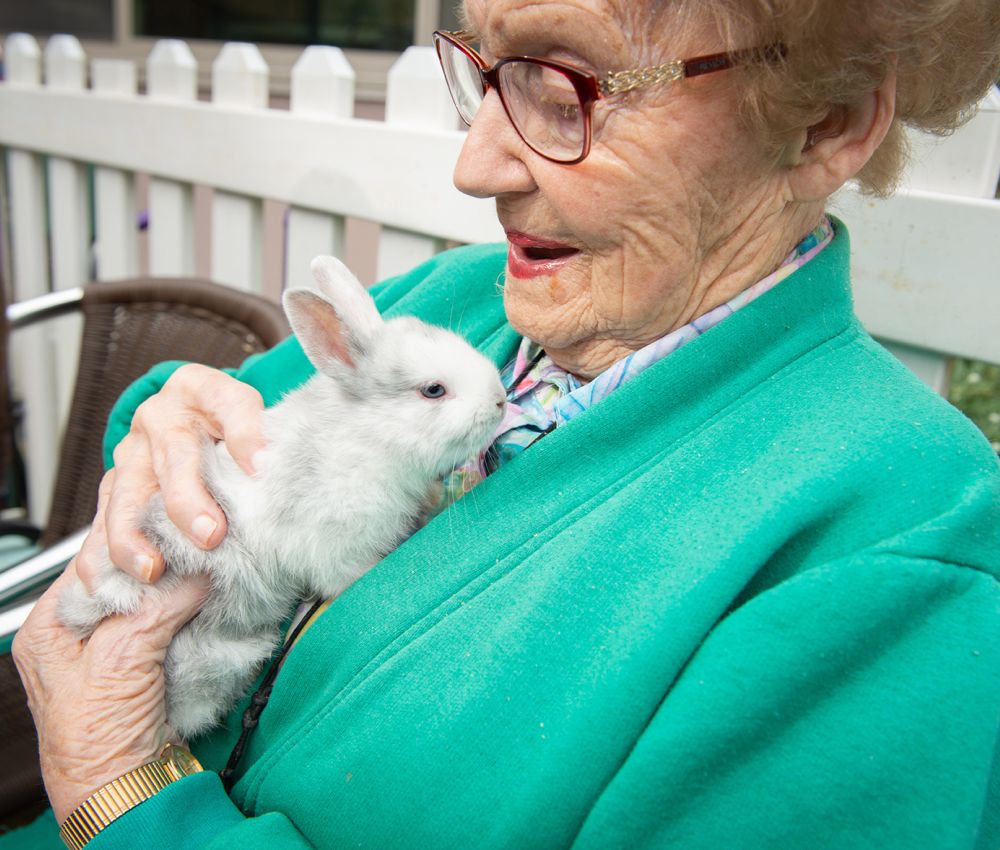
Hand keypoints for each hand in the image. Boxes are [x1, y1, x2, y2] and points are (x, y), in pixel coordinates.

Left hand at [11, 562, 208, 821]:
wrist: (125, 791)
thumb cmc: (97, 742)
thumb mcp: (122, 659)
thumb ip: (157, 606)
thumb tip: (197, 571)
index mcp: (49, 627)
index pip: (91, 561)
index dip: (134, 542)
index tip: (172, 527)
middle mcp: (75, 632)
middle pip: (121, 576)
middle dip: (159, 563)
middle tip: (194, 549)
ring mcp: (109, 646)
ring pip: (145, 596)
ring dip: (176, 585)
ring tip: (203, 570)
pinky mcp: (140, 660)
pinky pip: (163, 618)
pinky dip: (185, 607)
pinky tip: (203, 598)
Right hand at [78, 364, 265, 589]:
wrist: (195, 423)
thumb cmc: (232, 426)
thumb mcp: (254, 420)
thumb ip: (264, 439)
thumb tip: (269, 473)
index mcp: (201, 389)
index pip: (228, 403)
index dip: (244, 433)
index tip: (259, 467)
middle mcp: (161, 416)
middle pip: (174, 456)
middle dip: (189, 500)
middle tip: (210, 534)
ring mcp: (133, 451)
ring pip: (128, 493)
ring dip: (137, 535)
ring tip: (153, 568)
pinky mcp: (115, 485)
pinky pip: (102, 521)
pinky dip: (105, 553)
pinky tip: (114, 578)